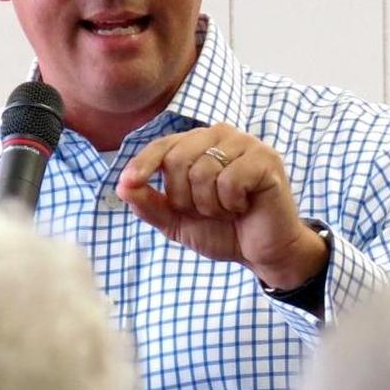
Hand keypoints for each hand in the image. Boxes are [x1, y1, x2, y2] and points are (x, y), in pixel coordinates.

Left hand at [115, 124, 328, 288]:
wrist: (262, 253)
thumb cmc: (223, 231)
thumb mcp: (177, 221)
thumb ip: (150, 204)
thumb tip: (122, 185)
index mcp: (200, 144)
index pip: (163, 145)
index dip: (143, 164)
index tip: (129, 182)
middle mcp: (222, 136)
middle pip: (178, 158)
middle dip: (184, 197)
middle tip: (206, 211)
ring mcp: (247, 145)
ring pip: (203, 170)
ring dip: (210, 204)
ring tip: (227, 210)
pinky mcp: (266, 160)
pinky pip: (230, 180)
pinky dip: (231, 203)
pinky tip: (243, 207)